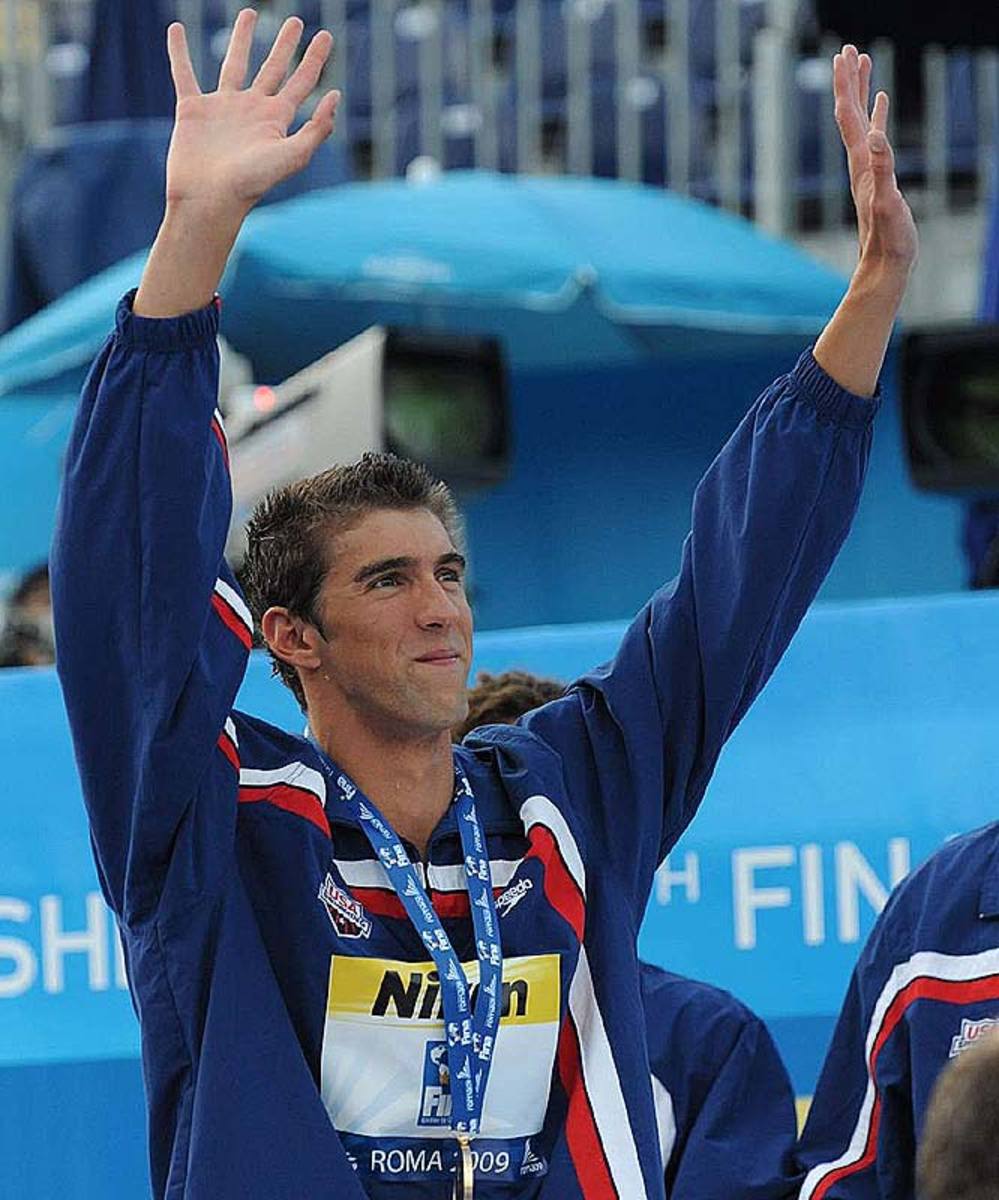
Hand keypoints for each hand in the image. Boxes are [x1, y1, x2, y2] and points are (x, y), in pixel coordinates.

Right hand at [165, 8, 338, 215]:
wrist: (210, 199)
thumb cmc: (251, 183)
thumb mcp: (292, 156)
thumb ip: (316, 129)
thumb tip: (335, 95)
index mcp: (276, 120)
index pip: (301, 82)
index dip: (315, 59)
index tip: (327, 36)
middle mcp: (252, 110)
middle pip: (273, 68)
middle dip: (285, 45)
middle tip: (297, 21)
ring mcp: (223, 108)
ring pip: (234, 64)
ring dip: (241, 39)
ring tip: (249, 13)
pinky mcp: (193, 110)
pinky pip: (184, 73)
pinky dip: (178, 52)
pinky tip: (175, 29)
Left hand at [833, 44, 917, 284]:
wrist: (883, 265)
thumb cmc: (887, 237)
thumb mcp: (887, 200)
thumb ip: (883, 169)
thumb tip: (877, 137)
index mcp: (861, 162)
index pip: (848, 115)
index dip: (845, 85)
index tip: (843, 55)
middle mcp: (860, 161)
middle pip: (850, 112)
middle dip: (849, 80)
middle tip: (848, 49)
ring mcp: (868, 168)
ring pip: (862, 121)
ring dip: (862, 92)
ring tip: (865, 65)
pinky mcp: (878, 176)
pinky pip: (876, 137)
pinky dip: (877, 117)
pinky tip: (881, 107)